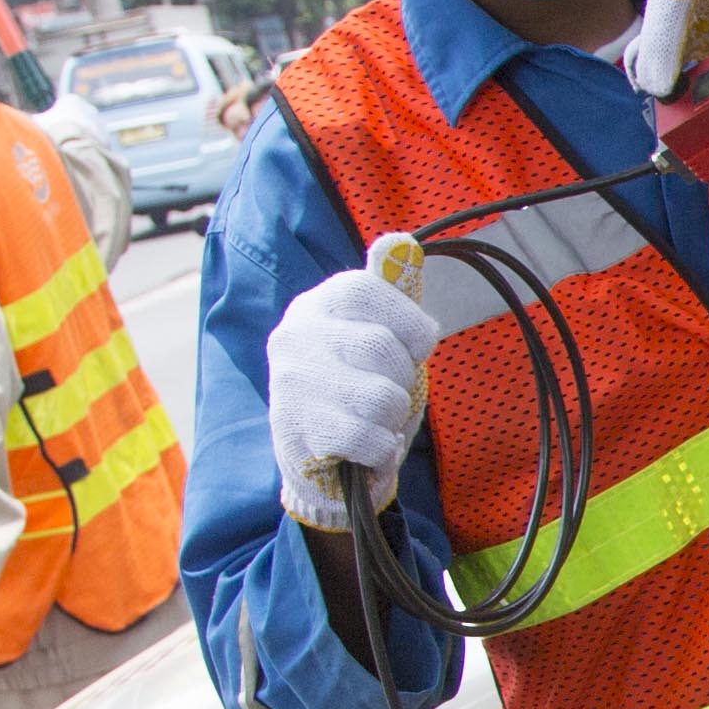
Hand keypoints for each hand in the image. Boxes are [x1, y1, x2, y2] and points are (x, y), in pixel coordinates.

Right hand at [264, 259, 441, 521]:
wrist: (319, 464)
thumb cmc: (359, 391)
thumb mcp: (381, 337)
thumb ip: (394, 295)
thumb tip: (399, 243)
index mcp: (317, 305)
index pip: (367, 290)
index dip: (408, 321)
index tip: (417, 345)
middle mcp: (294, 336)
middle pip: (382, 348)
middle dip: (404, 379)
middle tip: (388, 393)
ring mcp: (290, 384)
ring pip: (382, 397)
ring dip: (394, 418)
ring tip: (374, 420)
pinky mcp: (295, 432)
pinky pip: (370, 438)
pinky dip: (382, 450)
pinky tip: (366, 447)